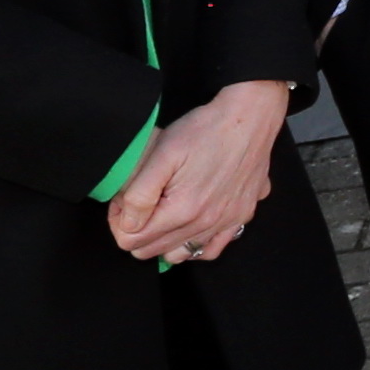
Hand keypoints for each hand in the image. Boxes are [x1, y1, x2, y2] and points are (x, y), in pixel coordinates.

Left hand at [106, 77, 287, 264]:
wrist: (250, 115)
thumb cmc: (206, 129)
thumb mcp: (161, 153)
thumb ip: (138, 194)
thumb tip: (127, 224)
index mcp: (182, 210)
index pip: (131, 240)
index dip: (119, 220)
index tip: (124, 199)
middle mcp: (205, 223)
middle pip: (152, 250)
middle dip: (138, 229)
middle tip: (142, 200)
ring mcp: (226, 222)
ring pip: (179, 254)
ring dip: (164, 240)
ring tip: (163, 212)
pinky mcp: (242, 215)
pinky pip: (212, 249)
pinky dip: (195, 244)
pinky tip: (190, 226)